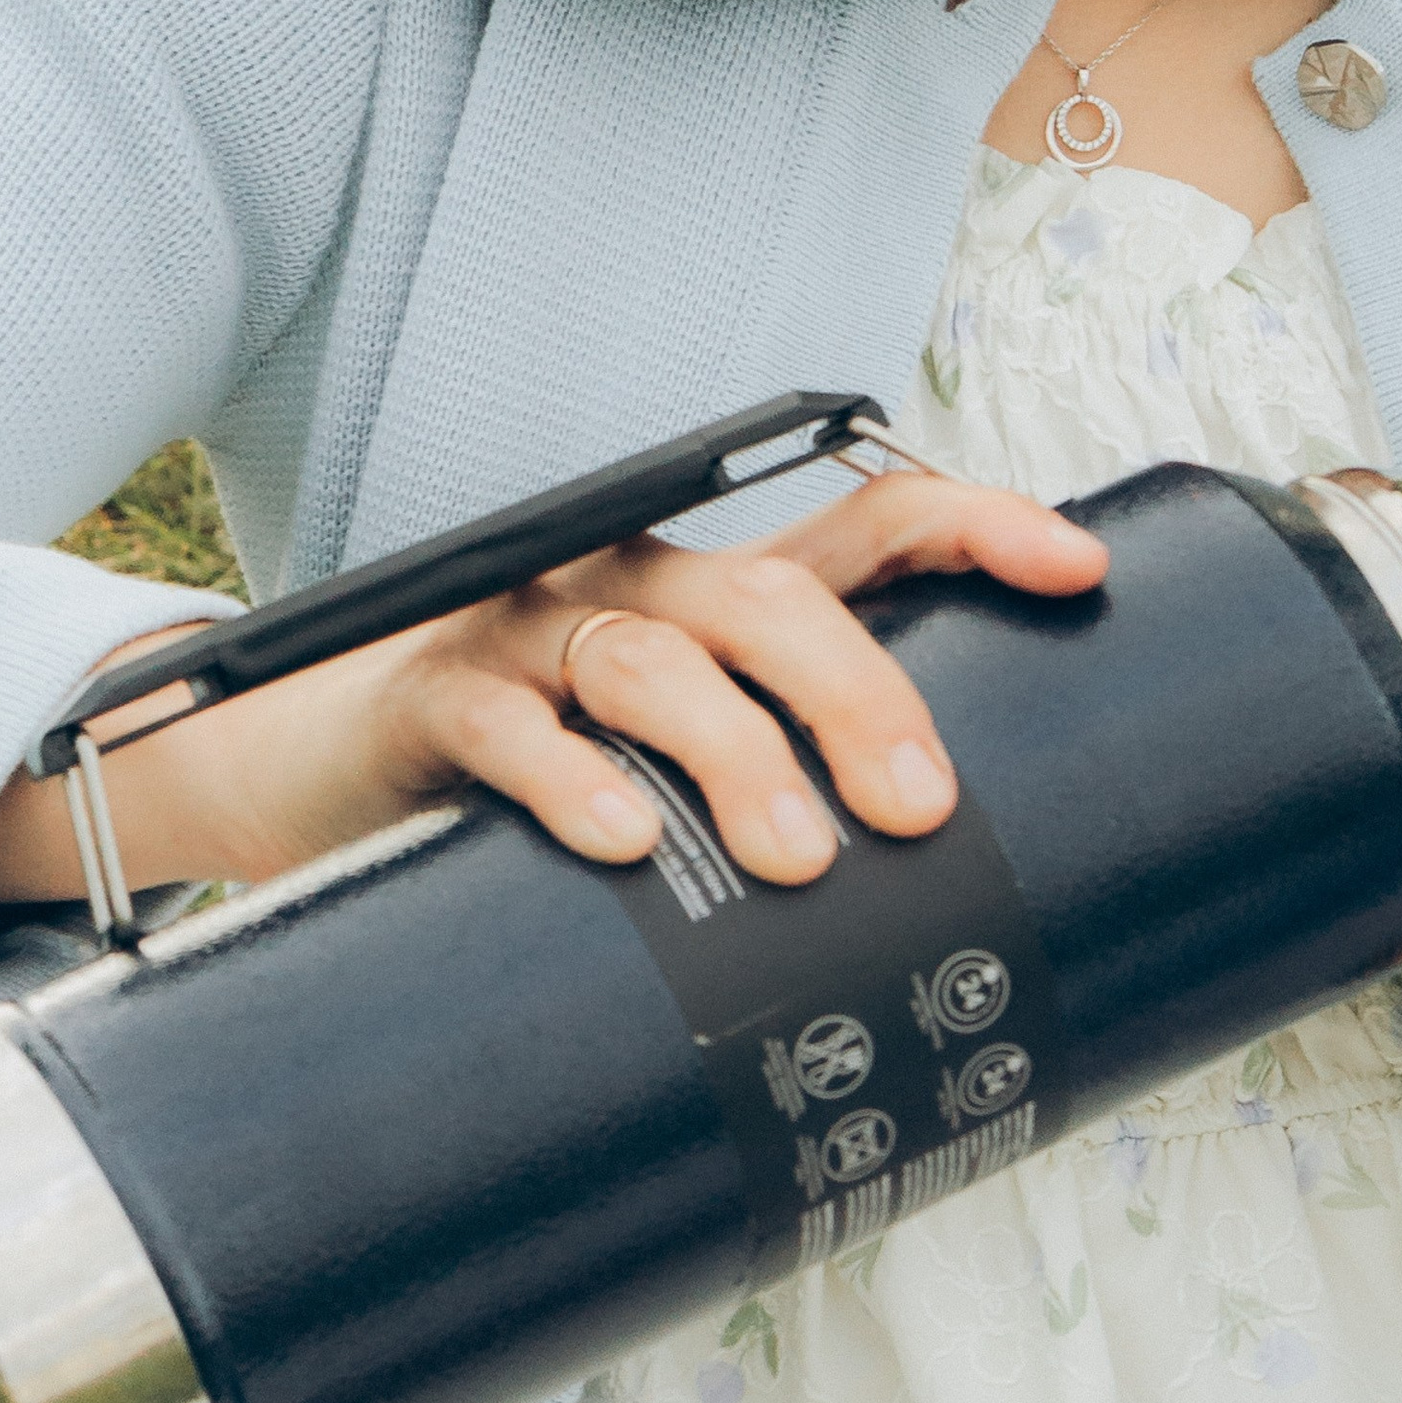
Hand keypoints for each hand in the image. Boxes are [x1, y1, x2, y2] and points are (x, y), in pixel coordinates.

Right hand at [0, 474, 1106, 902]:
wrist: (322, 773)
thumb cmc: (544, 774)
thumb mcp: (686, 765)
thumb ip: (796, 782)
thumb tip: (956, 880)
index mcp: (725, 595)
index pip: (871, 522)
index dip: (978, 524)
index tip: (1079, 564)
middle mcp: (642, 584)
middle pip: (769, 597)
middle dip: (859, 693)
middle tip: (919, 808)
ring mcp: (537, 630)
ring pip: (655, 656)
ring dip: (735, 754)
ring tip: (796, 860)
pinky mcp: (440, 696)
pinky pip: (513, 722)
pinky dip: (573, 778)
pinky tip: (619, 839)